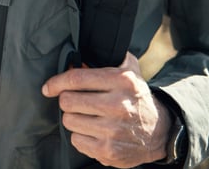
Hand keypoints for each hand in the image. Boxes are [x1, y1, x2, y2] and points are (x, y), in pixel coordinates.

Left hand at [42, 52, 170, 167]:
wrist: (160, 131)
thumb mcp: (128, 71)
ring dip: (74, 118)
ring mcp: (113, 130)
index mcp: (122, 81)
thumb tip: (74, 59)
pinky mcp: (108, 151)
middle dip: (68, 100)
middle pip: (68, 101)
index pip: (76, 79)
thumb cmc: (136, 98)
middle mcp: (118, 105)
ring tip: (87, 117)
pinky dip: (81, 136)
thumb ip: (106, 58)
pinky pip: (76, 140)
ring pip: (69, 121)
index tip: (48, 87)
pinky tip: (93, 131)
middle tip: (77, 102)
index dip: (56, 82)